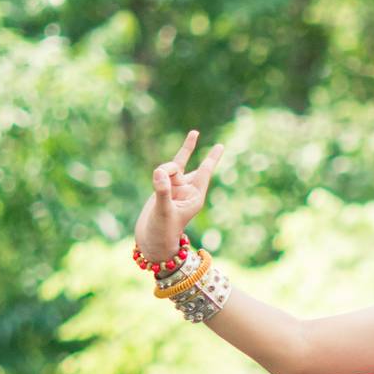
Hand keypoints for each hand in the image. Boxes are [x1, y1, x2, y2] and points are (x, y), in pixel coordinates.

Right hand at [133, 129, 224, 267]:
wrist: (152, 240)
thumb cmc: (162, 231)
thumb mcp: (163, 211)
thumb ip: (162, 191)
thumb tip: (159, 172)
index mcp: (195, 197)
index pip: (205, 172)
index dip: (212, 158)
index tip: (221, 145)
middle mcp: (187, 191)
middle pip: (185, 165)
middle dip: (186, 151)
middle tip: (195, 133)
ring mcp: (175, 189)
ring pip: (170, 167)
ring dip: (163, 170)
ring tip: (157, 182)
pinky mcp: (164, 188)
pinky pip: (164, 171)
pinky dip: (163, 168)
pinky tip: (160, 169)